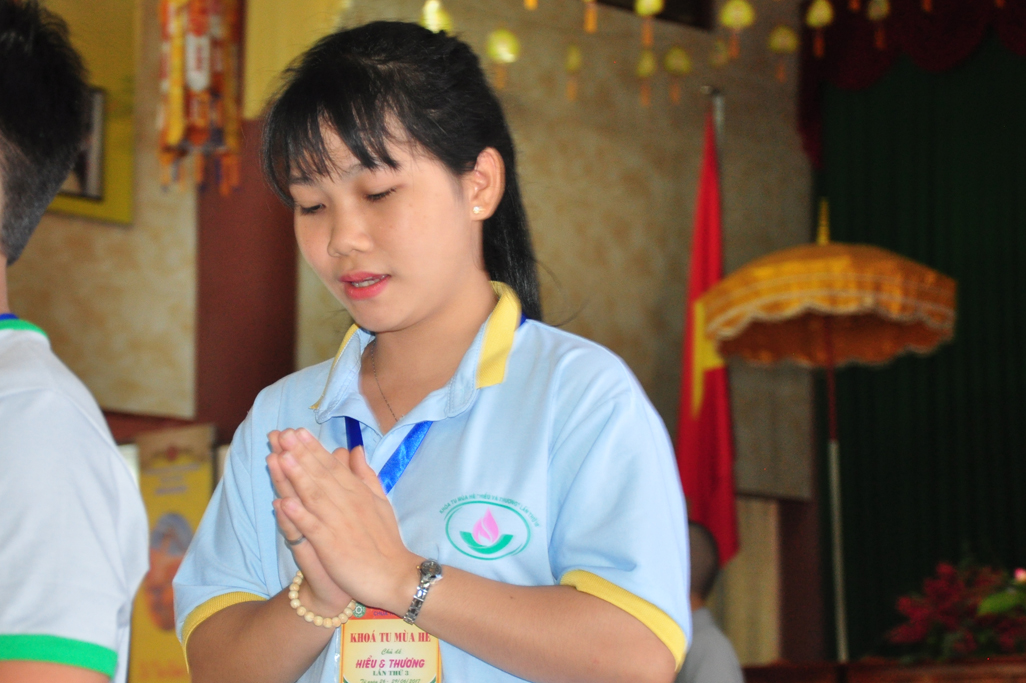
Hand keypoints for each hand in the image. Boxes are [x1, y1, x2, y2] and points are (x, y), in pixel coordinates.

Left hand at [273, 428, 419, 614]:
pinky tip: (283, 503)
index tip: (297, 431)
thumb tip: (355, 449)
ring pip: (314, 496)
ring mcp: (339, 524)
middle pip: (320, 475)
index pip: (332, 466)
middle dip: (300, 454)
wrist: (395, 576)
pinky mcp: (332, 546)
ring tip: (280, 457)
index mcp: (358, 492)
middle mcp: (348, 503)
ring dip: (297, 477)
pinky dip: (298, 516)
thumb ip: (365, 475)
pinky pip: (313, 528)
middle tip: (282, 434)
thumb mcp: (380, 501)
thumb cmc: (386, 540)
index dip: (313, 449)